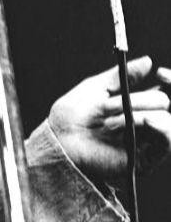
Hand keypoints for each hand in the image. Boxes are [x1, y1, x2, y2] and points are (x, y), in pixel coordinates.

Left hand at [48, 56, 170, 182]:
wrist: (60, 139)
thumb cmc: (73, 114)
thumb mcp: (97, 87)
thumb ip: (123, 75)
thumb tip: (148, 61)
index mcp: (135, 105)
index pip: (163, 92)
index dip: (169, 81)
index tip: (159, 73)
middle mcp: (144, 123)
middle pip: (164, 103)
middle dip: (141, 100)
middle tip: (111, 108)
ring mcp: (145, 141)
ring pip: (166, 120)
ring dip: (142, 114)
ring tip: (112, 121)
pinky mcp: (145, 159)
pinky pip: (168, 143)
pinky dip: (162, 128)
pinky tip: (147, 120)